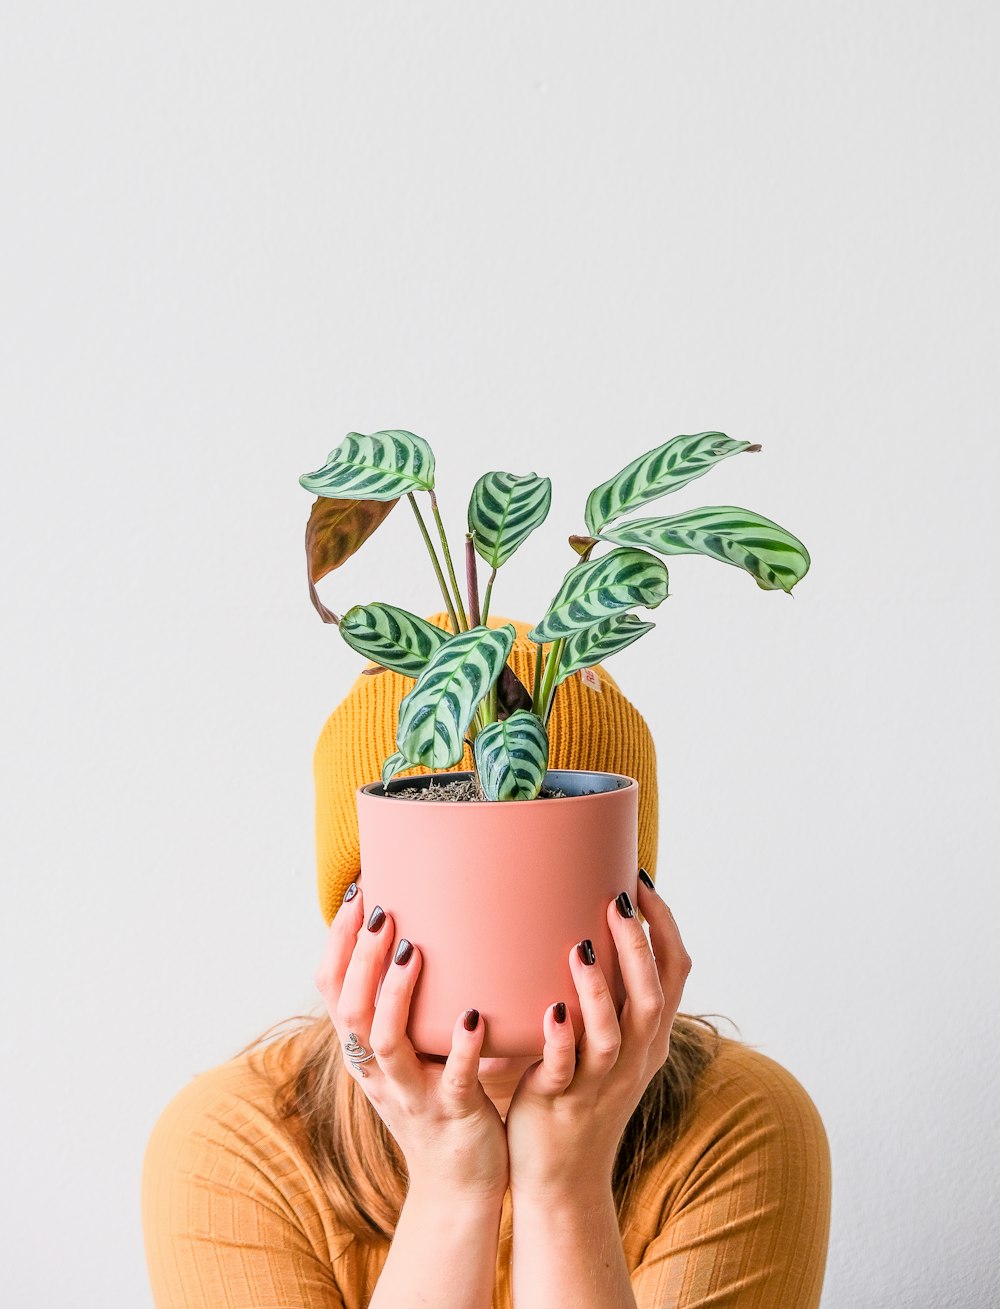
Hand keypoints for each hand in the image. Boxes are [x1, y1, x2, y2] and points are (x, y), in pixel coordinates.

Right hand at [315, 879, 508, 1200]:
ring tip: (411, 952)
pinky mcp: (452, 1113)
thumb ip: (414, 1002)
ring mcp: (412, 1094)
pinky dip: (461, 1045)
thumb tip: (432, 926)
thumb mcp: (416, 1050)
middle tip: (380, 913)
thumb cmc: (443, 1099)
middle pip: (351, 1010)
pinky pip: (453, 1078)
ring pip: (386, 1043)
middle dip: (361, 959)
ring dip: (394, 994)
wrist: (462, 1184)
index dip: (338, 944)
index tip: (356, 894)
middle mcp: (378, 1071)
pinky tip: (474, 1014)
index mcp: (365, 1051)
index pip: (333, 992)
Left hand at [504, 872, 691, 1197]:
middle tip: (619, 899)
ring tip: (581, 945)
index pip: (674, 974)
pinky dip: (562, 1037)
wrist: (561, 1177)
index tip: (643, 882)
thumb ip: (603, 995)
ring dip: (600, 987)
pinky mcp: (565, 1102)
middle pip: (652, 996)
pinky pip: (567, 1068)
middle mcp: (635, 1058)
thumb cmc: (576, 1093)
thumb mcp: (604, 1043)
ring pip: (614, 1032)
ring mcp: (602, 1082)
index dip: (665, 927)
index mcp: (650, 1038)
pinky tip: (551, 1009)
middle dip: (638, 945)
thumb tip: (580, 922)